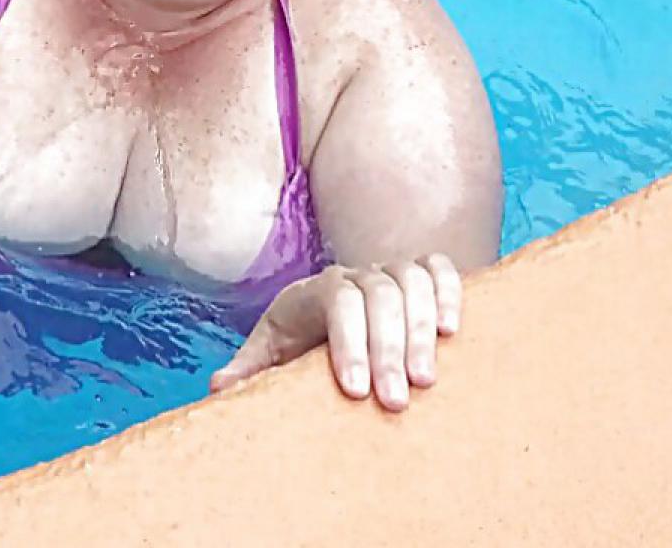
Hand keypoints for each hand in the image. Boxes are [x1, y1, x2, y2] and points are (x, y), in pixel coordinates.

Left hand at [210, 255, 461, 410]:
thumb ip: (249, 371)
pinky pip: (438, 269)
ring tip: (426, 380)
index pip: (335, 301)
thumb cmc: (298, 343)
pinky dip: (449, 292)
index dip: (347, 341)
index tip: (354, 390)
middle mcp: (354, 275)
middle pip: (378, 295)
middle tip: (394, 401)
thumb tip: (219, 389)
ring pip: (411, 281)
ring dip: (420, 328)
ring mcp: (388, 272)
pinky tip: (451, 332)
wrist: (324, 320)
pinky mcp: (420, 277)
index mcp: (313, 291)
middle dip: (387, 347)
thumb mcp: (270, 355)